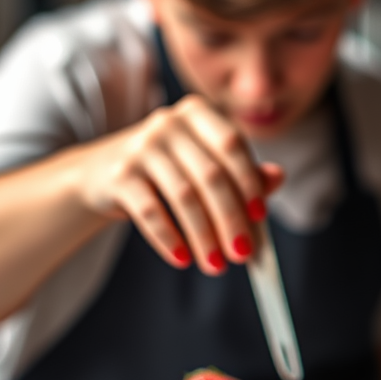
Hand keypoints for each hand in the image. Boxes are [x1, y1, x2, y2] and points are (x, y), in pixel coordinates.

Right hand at [76, 95, 283, 273]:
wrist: (102, 173)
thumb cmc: (169, 170)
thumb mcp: (207, 165)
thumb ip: (243, 173)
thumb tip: (278, 177)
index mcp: (199, 114)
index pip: (232, 145)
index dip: (249, 181)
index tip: (260, 217)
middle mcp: (168, 123)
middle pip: (211, 175)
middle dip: (231, 220)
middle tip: (242, 254)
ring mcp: (140, 146)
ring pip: (184, 197)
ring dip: (204, 237)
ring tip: (216, 265)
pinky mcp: (118, 174)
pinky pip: (150, 211)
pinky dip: (169, 239)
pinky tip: (183, 259)